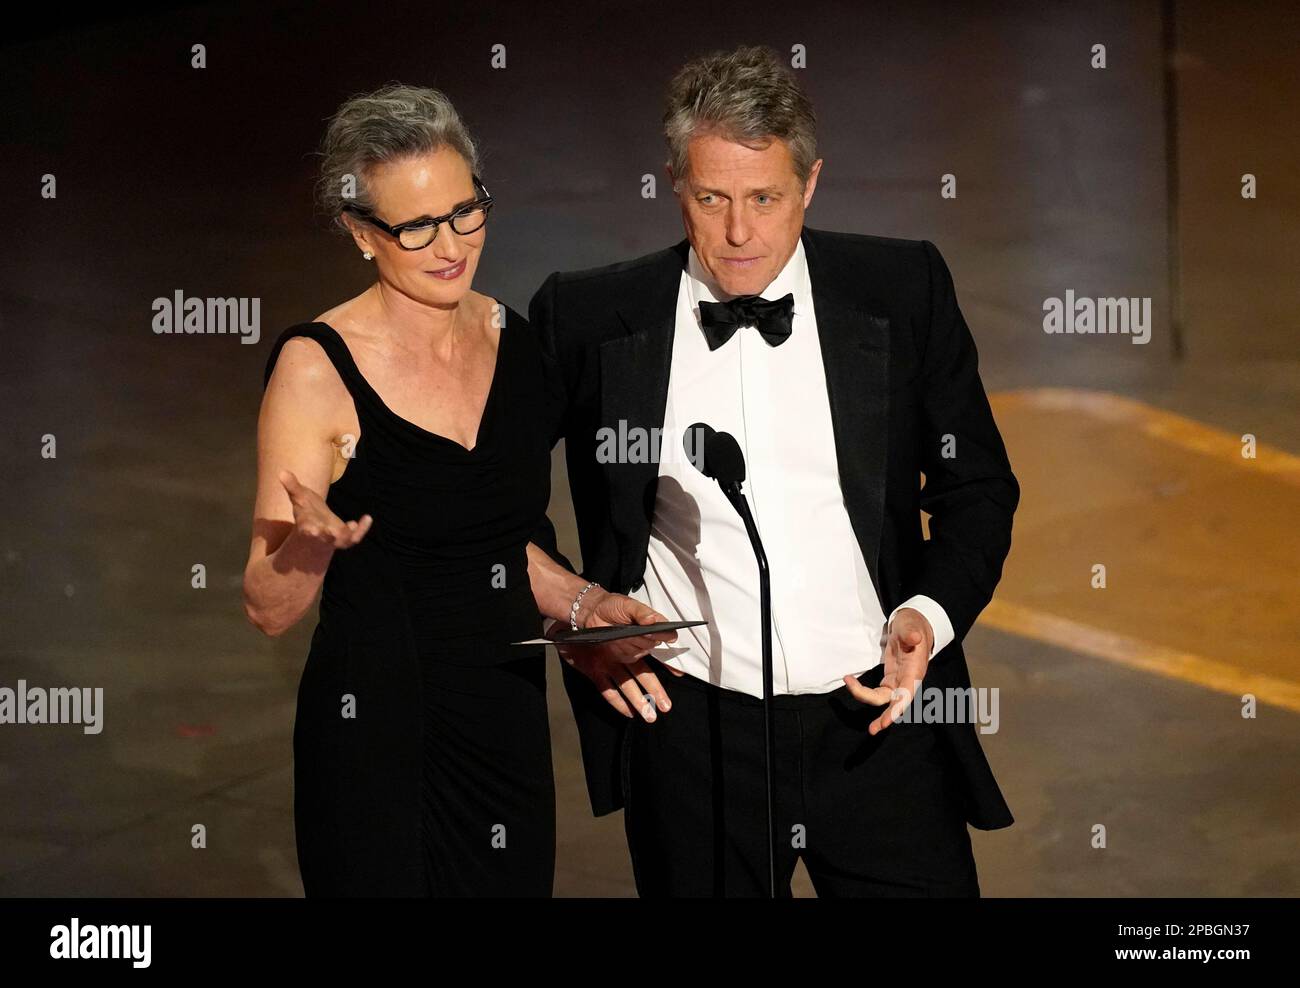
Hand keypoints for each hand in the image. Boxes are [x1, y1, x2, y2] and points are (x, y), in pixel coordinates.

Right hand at [280, 469, 371, 549]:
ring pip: (343, 541)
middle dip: (329, 537)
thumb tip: (282, 472)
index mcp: (307, 526)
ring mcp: (335, 538)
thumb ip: (292, 486)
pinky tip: (367, 518)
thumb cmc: (306, 509)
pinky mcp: (346, 537)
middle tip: (335, 532)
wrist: (316, 524)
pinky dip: (362, 529)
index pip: (307, 530)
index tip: (312, 530)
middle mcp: (321, 535)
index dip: (310, 531)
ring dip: (349, 535)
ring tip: (354, 523)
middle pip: (325, 539)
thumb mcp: (299, 497)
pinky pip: (355, 537)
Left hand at [558, 587, 682, 721]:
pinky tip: (629, 713)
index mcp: (638, 640)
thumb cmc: (607, 606)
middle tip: (667, 706)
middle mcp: (628, 655)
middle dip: (656, 692)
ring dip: (639, 700)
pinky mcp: (595, 670)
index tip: (679, 675)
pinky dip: (618, 702)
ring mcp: (612, 664)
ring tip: (650, 716)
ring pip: (629, 686)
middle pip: (645, 676)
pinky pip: (608, 689)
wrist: (580, 610)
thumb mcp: (627, 606)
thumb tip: (660, 625)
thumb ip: (644, 615)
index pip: (657, 656)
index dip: (669, 666)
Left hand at [843, 606, 932, 734]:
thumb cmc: (912, 627)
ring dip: (866, 698)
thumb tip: (914, 638)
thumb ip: (911, 633)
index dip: (898, 708)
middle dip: (886, 717)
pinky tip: (851, 683)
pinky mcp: (890, 679)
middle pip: (895, 702)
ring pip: (883, 698)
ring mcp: (898, 681)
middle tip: (873, 729)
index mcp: (915, 671)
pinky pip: (877, 692)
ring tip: (848, 683)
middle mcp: (908, 681)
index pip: (907, 693)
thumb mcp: (911, 627)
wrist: (912, 627)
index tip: (888, 720)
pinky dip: (863, 690)